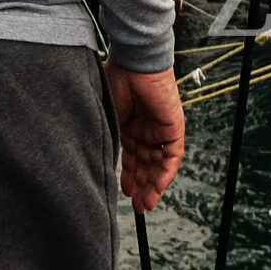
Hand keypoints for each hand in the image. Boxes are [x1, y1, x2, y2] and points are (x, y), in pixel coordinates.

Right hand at [106, 64, 184, 211]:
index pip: (132, 157)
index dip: (129, 176)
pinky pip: (172, 155)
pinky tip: (157, 187)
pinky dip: (165, 172)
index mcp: (128, 125)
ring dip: (153, 184)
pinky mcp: (174, 127)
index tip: (125, 193)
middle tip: (138, 206)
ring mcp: (160, 129)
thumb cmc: (116, 82)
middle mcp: (145, 129)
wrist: (134, 63)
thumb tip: (97, 161)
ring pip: (159, 163)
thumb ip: (108, 138)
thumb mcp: (107, 117)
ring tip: (147, 203)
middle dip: (142, 185)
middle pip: (146, 163)